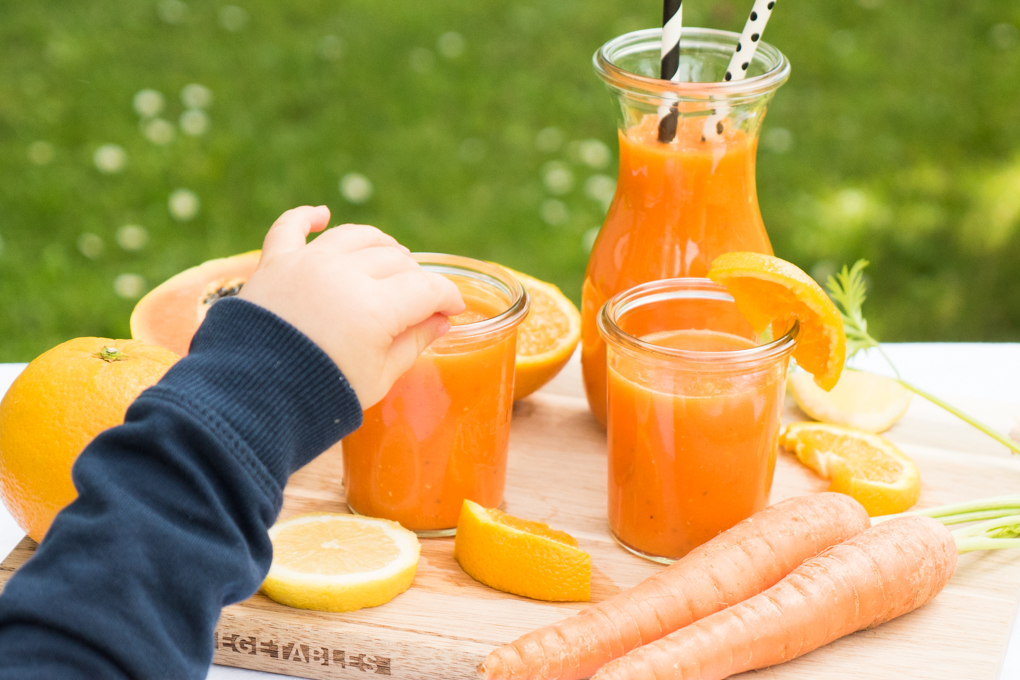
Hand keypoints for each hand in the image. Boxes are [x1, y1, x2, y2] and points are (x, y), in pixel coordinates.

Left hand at [239, 206, 465, 407]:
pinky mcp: (275, 264)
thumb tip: (440, 321)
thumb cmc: (320, 397)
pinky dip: (306, 217)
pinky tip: (322, 215)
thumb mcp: (378, 378)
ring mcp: (308, 264)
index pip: (427, 289)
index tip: (454, 309)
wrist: (250, 402)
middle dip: (416, 279)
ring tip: (392, 256)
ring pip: (355, 237)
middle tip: (420, 298)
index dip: (447, 297)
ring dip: (379, 244)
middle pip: (395, 262)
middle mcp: (344, 275)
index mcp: (376, 307)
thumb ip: (413, 343)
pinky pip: (291, 228)